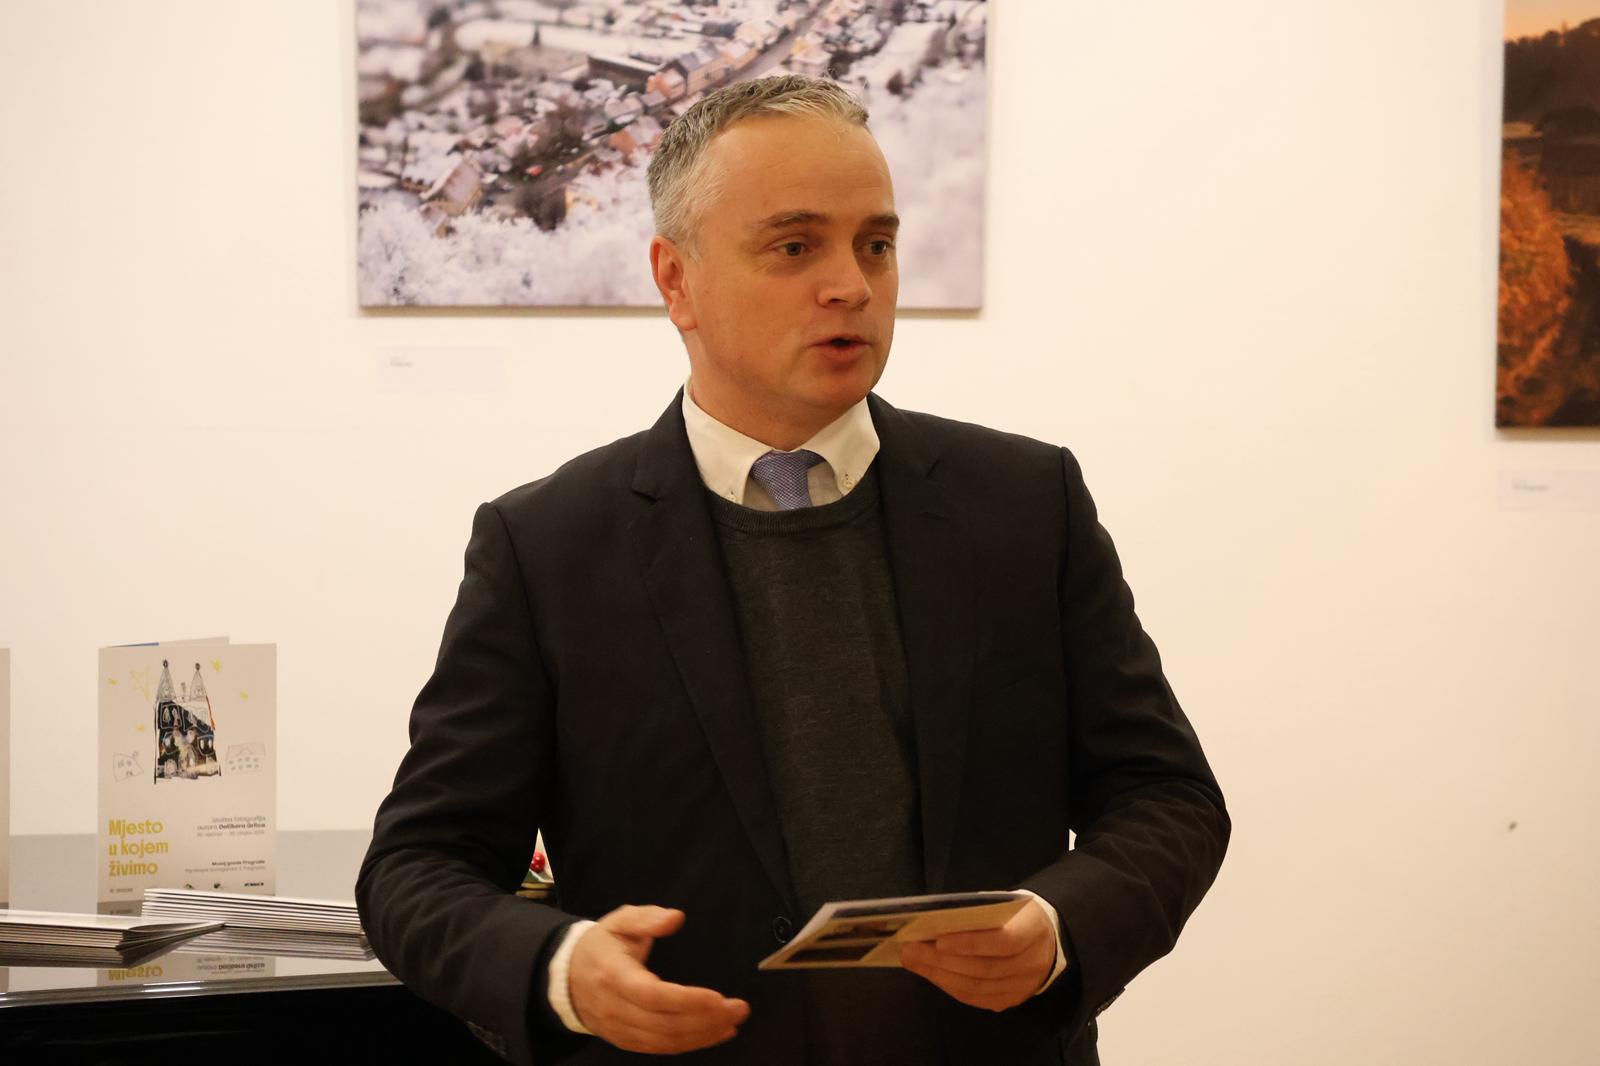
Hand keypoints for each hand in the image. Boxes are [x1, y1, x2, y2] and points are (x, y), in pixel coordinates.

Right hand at [568, 905, 749, 1053]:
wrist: (567, 978)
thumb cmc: (601, 946)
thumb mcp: (620, 921)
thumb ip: (647, 918)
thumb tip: (675, 918)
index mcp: (614, 975)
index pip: (652, 995)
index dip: (686, 1000)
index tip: (717, 997)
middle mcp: (615, 1007)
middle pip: (664, 1023)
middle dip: (706, 1019)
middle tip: (739, 1009)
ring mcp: (619, 1028)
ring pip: (665, 1041)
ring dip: (703, 1035)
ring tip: (733, 1022)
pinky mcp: (626, 1040)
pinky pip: (660, 1048)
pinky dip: (690, 1044)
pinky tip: (714, 1034)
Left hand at [899, 899, 1056, 1012]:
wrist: (1046, 939)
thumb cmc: (1015, 914)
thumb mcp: (1004, 904)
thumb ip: (977, 913)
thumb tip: (935, 922)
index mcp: (1034, 929)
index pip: (1004, 941)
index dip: (971, 943)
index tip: (939, 939)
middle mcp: (1033, 962)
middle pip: (985, 968)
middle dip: (942, 960)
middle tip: (911, 950)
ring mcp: (1023, 986)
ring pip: (978, 987)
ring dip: (940, 975)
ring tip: (914, 961)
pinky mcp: (1012, 1000)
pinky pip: (977, 998)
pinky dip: (950, 986)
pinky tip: (931, 974)